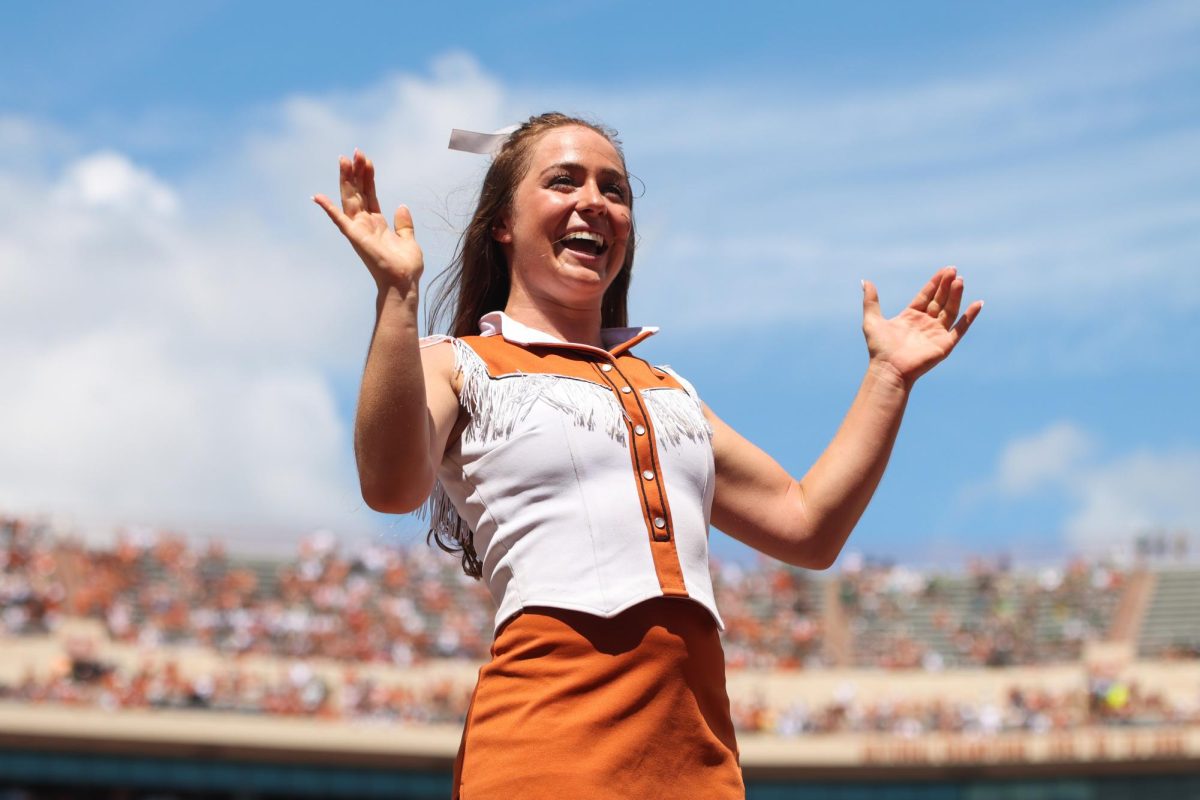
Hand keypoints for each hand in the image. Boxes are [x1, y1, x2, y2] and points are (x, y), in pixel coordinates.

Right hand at [313, 149, 423, 291]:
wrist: (403, 282)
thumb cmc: (406, 267)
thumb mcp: (409, 240)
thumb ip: (404, 224)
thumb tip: (402, 206)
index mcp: (377, 223)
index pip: (370, 193)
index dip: (367, 176)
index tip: (366, 158)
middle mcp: (366, 224)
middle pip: (358, 192)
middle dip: (356, 172)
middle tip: (355, 152)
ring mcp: (359, 230)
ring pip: (349, 199)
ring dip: (346, 180)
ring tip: (344, 160)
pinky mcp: (355, 237)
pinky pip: (339, 220)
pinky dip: (328, 209)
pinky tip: (317, 197)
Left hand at [861, 266, 982, 387]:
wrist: (889, 369)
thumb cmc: (879, 348)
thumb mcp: (872, 320)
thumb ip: (871, 300)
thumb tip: (866, 281)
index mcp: (911, 316)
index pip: (927, 295)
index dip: (935, 282)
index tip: (945, 269)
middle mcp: (925, 323)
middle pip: (940, 300)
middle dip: (946, 285)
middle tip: (953, 270)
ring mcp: (936, 333)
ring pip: (950, 310)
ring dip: (956, 295)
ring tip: (960, 280)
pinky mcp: (945, 344)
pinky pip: (961, 328)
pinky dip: (970, 316)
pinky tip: (978, 303)